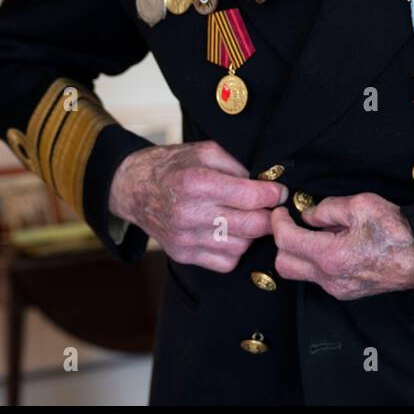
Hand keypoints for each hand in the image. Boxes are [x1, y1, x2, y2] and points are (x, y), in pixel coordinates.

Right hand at [108, 140, 285, 271]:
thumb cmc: (174, 166)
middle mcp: (189, 214)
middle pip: (251, 226)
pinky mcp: (183, 255)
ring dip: (252, 234)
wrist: (134, 189)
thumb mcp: (206, 151)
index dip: (274, 195)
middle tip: (272, 208)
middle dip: (270, 217)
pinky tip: (231, 232)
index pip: (251, 198)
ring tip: (247, 218)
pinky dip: (236, 249)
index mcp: (196, 183)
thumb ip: (239, 165)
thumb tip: (268, 183)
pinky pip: (226, 262)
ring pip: (241, 246)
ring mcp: (185, 239)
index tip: (280, 192)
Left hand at [271, 192, 413, 299]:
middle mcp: (330, 279)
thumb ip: (327, 209)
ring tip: (318, 232)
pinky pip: (319, 278)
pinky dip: (316, 260)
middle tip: (291, 223)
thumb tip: (309, 216)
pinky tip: (333, 244)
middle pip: (284, 264)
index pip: (285, 241)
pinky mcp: (347, 292)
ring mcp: (338, 289)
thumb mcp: (361, 205)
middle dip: (282, 241)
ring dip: (300, 252)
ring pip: (301, 273)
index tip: (281, 211)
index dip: (278, 222)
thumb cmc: (398, 231)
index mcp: (330, 256)